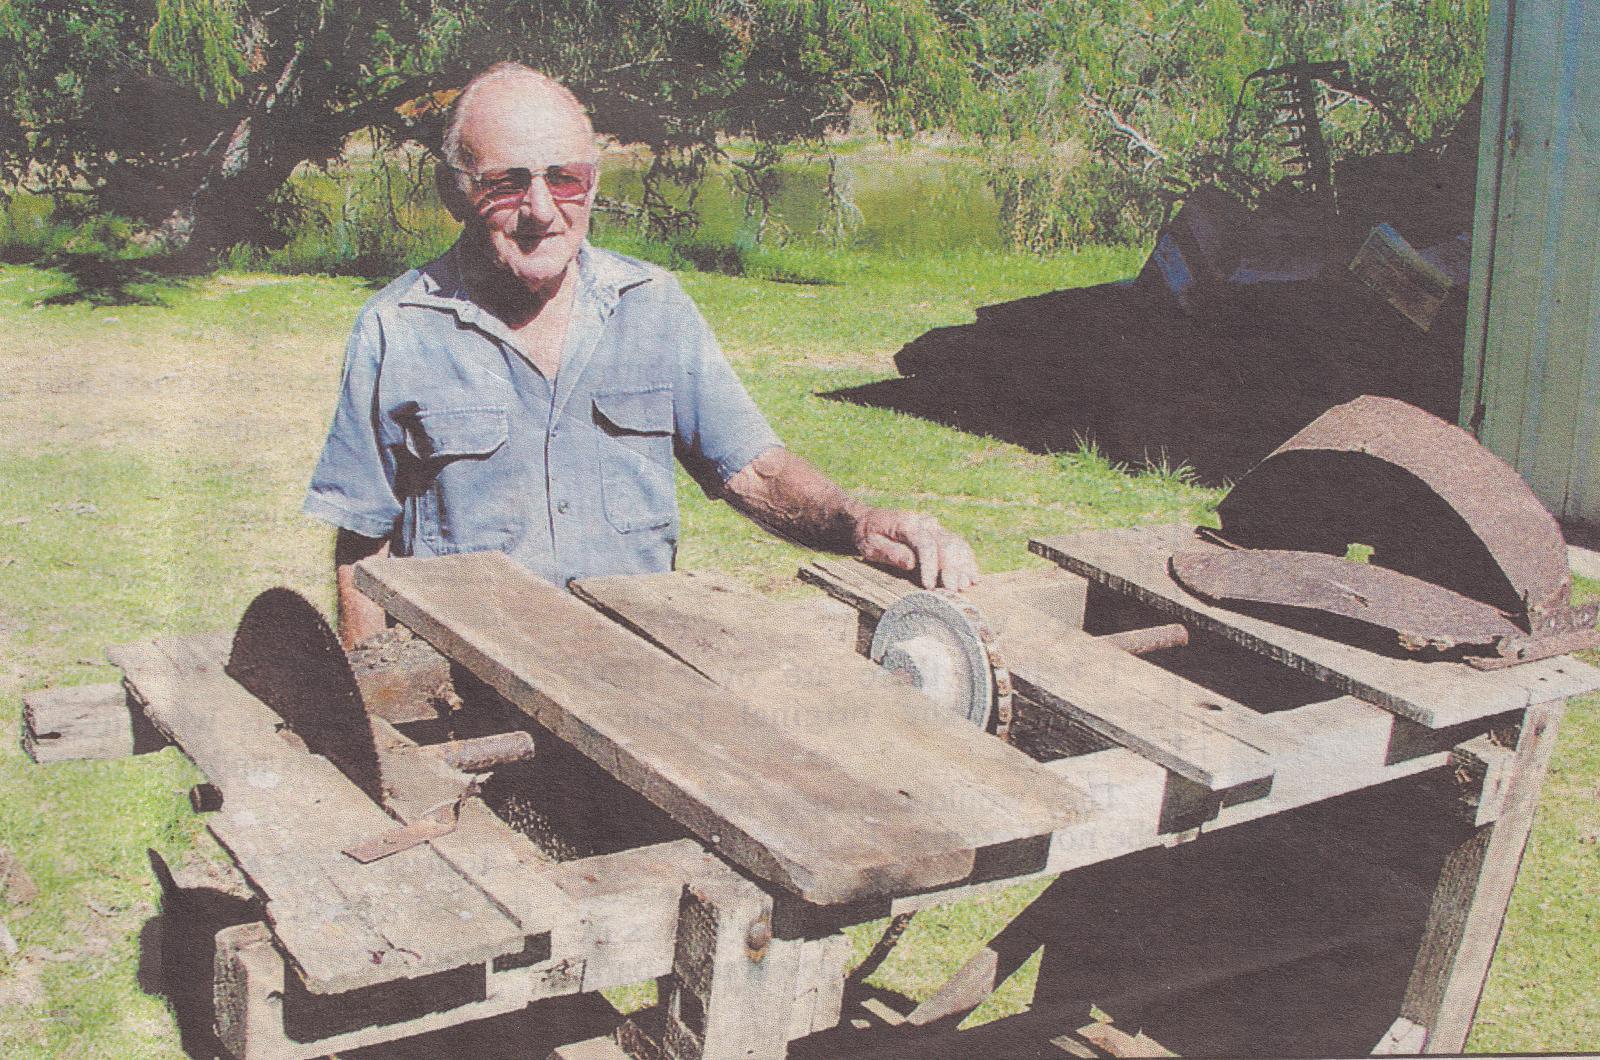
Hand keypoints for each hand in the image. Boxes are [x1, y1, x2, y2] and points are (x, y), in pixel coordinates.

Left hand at [853, 508, 979, 590]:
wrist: (869, 520)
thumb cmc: (867, 535)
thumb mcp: (869, 544)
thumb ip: (890, 552)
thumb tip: (911, 563)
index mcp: (908, 523)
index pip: (925, 543)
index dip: (929, 565)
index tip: (929, 585)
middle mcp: (925, 523)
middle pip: (945, 544)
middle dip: (951, 568)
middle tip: (954, 590)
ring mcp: (935, 528)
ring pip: (956, 545)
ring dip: (963, 566)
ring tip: (967, 585)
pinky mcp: (939, 535)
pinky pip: (958, 546)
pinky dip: (968, 562)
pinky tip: (974, 577)